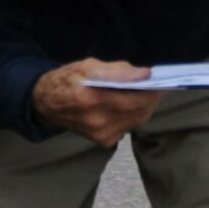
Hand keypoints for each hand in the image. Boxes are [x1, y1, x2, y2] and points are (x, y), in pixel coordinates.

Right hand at [34, 59, 162, 146]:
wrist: (46, 104)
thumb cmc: (66, 80)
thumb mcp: (87, 65)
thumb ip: (117, 70)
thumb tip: (144, 74)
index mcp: (89, 98)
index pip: (132, 98)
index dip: (151, 91)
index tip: (162, 81)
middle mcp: (96, 120)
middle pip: (139, 111)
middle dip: (152, 98)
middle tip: (157, 86)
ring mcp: (100, 134)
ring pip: (137, 120)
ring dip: (145, 106)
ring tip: (145, 93)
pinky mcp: (104, 141)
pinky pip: (129, 127)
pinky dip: (134, 116)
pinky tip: (129, 105)